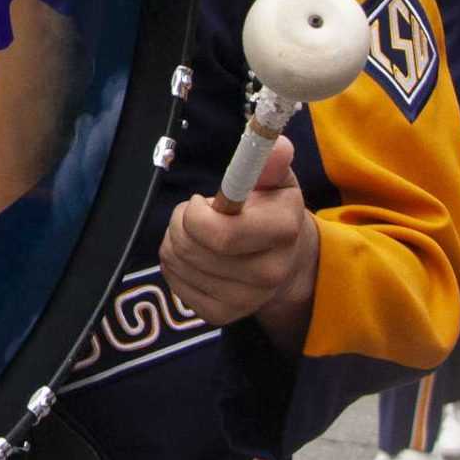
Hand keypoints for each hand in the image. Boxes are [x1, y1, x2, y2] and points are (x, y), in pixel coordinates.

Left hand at [161, 135, 320, 351]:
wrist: (286, 260)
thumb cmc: (271, 210)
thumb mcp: (275, 180)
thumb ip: (269, 160)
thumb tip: (276, 145)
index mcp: (283, 231)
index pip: (220, 234)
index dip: (196, 213)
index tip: (203, 201)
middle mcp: (269, 273)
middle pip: (191, 248)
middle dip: (181, 222)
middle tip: (196, 213)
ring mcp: (245, 300)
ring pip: (178, 263)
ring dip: (176, 239)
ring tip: (198, 232)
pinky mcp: (220, 315)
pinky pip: (174, 282)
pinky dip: (174, 262)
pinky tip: (195, 254)